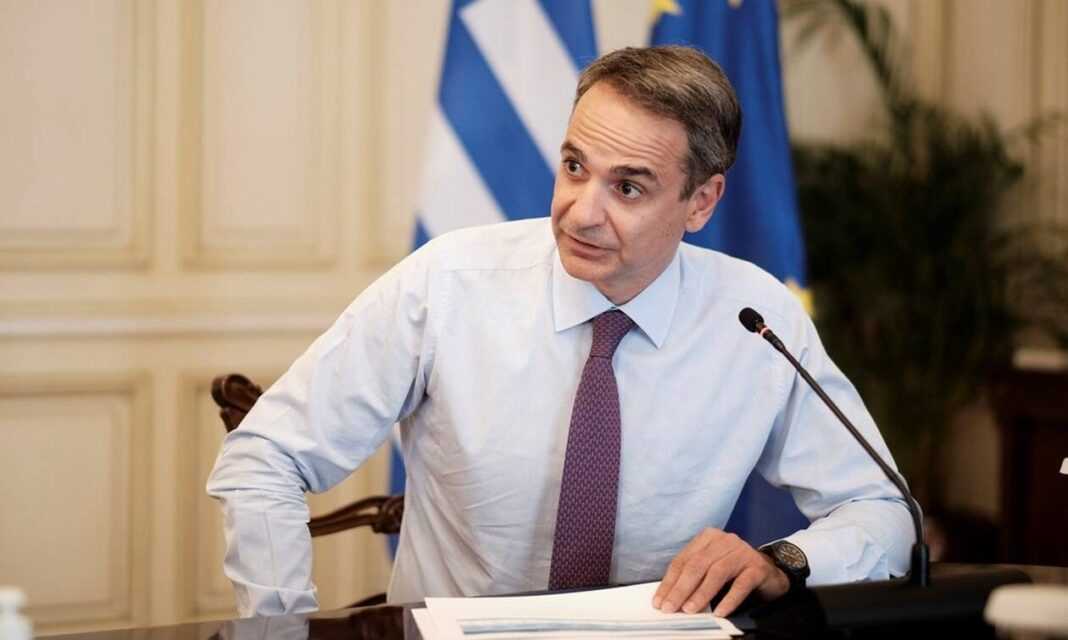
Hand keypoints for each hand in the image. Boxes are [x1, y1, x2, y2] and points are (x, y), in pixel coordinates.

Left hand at [652, 528, 789, 616]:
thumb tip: (670, 598)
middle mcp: (724, 540)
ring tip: (690, 610)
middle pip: (697, 565)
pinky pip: (740, 584)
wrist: (770, 572)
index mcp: (707, 538)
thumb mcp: (710, 568)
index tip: (659, 601)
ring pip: (716, 573)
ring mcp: (742, 552)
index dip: (669, 582)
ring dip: (701, 594)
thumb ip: (693, 577)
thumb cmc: (734, 571)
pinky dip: (728, 599)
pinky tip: (719, 612)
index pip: (683, 560)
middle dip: (681, 588)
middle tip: (670, 608)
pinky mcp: (757, 567)